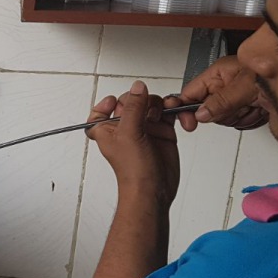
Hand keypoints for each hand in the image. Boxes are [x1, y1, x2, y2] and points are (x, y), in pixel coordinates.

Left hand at [87, 80, 179, 202]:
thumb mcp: (128, 134)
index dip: (106, 104)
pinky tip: (176, 113)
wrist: (154, 190)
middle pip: (133, 101)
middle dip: (142, 100)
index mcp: (108, 129)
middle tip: (147, 109)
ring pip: (152, 105)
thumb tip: (137, 88)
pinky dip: (174, 110)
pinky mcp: (163, 132)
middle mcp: (126, 128)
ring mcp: (146, 129)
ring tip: (163, 113)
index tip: (115, 101)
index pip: (100, 111)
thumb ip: (133, 108)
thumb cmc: (133, 172)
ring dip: (160, 103)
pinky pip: (168, 113)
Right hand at [165, 55, 265, 131]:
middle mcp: (224, 84)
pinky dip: (250, 120)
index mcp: (218, 73)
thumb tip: (200, 113)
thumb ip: (221, 100)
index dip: (186, 107)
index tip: (188, 122)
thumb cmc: (275, 70)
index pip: (190, 92)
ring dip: (240, 117)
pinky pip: (238, 122)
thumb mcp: (245, 86)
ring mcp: (234, 97)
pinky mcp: (245, 107)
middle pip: (207, 111)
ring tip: (254, 105)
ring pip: (223, 119)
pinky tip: (259, 110)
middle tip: (240, 105)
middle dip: (225, 113)